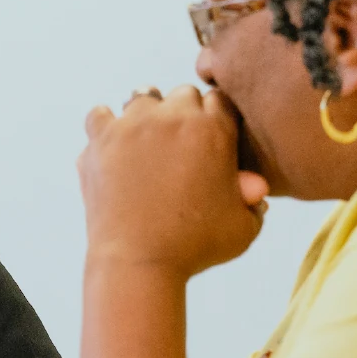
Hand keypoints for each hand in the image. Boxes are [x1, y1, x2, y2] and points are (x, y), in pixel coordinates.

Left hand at [79, 85, 268, 278]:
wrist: (140, 262)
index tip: (209, 140)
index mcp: (214, 130)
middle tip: (180, 149)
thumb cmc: (195, 248)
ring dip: (147, 116)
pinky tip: (115, 147)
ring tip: (147, 147)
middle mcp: (174, 116)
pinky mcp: (101, 139)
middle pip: (183, 95)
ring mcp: (133, 124)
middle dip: (184, 115)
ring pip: (143, 98)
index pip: (219, 100)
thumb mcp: (243, 227)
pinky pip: (100, 115)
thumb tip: (255, 188)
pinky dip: (106, 127)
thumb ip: (253, 201)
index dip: (216, 120)